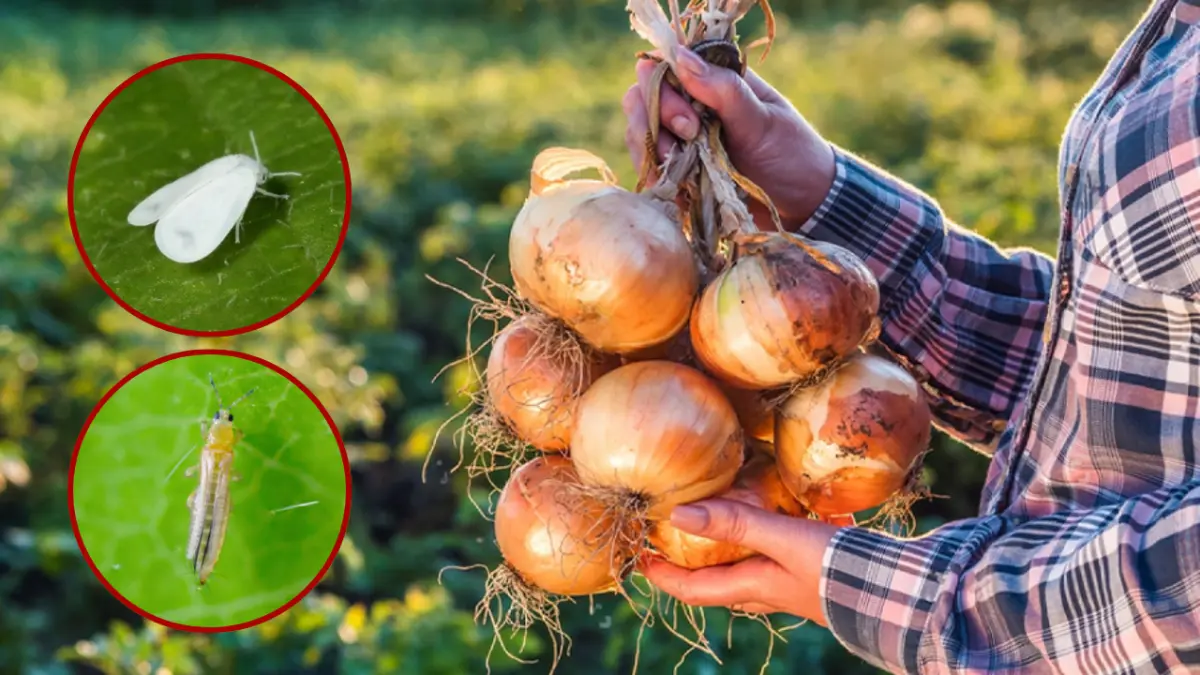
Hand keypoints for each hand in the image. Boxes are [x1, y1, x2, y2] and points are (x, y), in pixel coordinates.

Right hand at [621, 49, 836, 227]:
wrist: (805, 205)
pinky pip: (650, 167)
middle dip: (654, 125)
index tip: (690, 124)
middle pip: (641, 101)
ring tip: (682, 171)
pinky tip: (676, 188)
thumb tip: (681, 58)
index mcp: (715, 82)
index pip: (664, 70)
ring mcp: (683, 139)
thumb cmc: (792, 155)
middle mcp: (693, 106)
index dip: (663, 93)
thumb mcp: (761, 121)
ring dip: (653, 152)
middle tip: (687, 146)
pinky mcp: (681, 170)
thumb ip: (723, 90)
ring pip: (640, 135)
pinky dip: (656, 176)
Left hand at [639, 498, 844, 623]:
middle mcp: (766, 591)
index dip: (662, 575)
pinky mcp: (812, 572)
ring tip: (717, 517)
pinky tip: (776, 512)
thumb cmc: (837, 567)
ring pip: (745, 569)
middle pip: (715, 581)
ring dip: (727, 548)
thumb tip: (678, 514)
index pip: (691, 589)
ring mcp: (790, 585)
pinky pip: (775, 556)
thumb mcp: (783, 538)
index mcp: (752, 588)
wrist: (897, 590)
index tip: (639, 557)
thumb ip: (735, 523)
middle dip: (690, 561)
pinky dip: (763, 537)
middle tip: (671, 533)